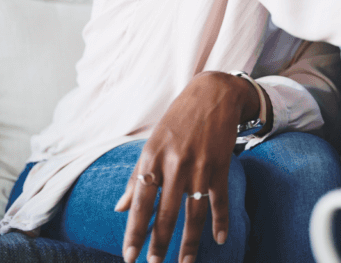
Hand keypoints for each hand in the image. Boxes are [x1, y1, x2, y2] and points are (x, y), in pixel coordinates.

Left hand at [114, 72, 257, 262]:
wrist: (213, 93)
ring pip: (193, 213)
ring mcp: (199, 167)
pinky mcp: (220, 165)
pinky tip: (219, 238)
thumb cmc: (178, 119)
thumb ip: (136, 177)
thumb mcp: (151, 144)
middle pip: (165, 214)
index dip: (134, 232)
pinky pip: (219, 200)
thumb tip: (119, 208)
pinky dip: (221, 221)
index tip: (129, 256)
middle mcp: (175, 166)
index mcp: (152, 159)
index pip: (140, 204)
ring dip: (190, 242)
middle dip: (159, 244)